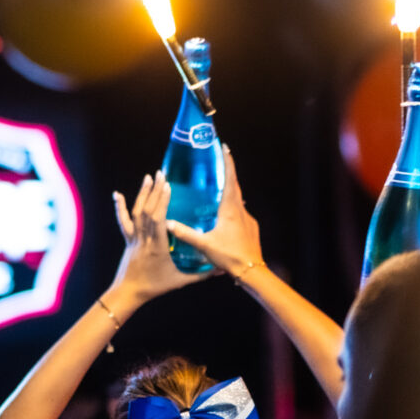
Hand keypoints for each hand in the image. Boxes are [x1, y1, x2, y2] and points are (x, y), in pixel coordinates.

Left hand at [110, 170, 209, 303]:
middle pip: (147, 211)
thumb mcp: (181, 281)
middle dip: (154, 191)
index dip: (161, 202)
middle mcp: (144, 239)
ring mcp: (134, 238)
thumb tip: (221, 270)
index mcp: (158, 247)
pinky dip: (119, 207)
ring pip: (136, 213)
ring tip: (148, 177)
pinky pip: (123, 221)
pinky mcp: (128, 240)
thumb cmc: (155, 287)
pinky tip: (117, 194)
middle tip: (161, 173)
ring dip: (142, 193)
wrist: (129, 292)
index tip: (168, 186)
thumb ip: (201, 275)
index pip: (158, 220)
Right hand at [166, 145, 263, 278]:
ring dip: (229, 193)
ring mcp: (248, 219)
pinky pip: (240, 214)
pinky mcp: (251, 228)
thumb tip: (168, 223)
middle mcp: (241, 210)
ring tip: (217, 191)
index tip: (225, 148)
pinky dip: (232, 210)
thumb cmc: (229, 256)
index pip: (230, 179)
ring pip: (238, 201)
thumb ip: (185, 233)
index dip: (227, 162)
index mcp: (230, 209)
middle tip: (219, 163)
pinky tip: (223, 218)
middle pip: (235, 186)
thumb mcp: (204, 245)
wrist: (251, 271)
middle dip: (228, 173)